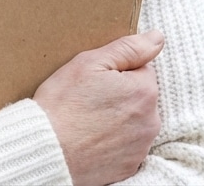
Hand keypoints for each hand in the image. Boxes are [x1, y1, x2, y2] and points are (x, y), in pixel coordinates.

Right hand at [33, 30, 163, 185]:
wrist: (46, 151)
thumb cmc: (63, 105)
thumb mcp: (89, 63)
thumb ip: (128, 48)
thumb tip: (157, 37)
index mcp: (144, 91)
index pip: (140, 69)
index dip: (115, 71)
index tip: (94, 80)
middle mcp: (150, 121)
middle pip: (139, 97)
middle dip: (119, 95)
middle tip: (89, 100)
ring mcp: (141, 147)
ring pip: (133, 122)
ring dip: (117, 119)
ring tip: (88, 121)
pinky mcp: (130, 167)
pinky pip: (125, 146)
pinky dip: (112, 142)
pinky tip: (91, 139)